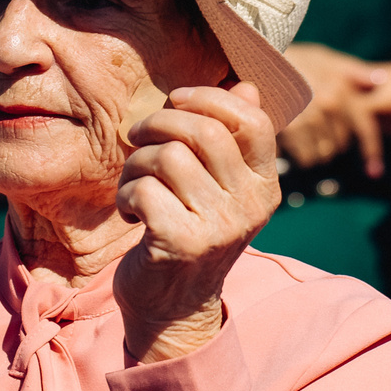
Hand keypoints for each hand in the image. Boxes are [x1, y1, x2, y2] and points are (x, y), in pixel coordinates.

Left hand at [113, 83, 279, 362]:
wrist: (173, 307)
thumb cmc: (190, 231)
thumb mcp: (218, 186)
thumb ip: (231, 137)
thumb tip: (244, 82)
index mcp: (264, 185)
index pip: (254, 120)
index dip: (210, 98)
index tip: (177, 100)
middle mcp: (250, 206)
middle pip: (204, 131)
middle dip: (160, 123)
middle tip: (139, 138)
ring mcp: (218, 227)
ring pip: (168, 157)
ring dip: (136, 163)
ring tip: (134, 183)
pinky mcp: (181, 243)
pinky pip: (143, 189)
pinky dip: (126, 194)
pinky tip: (130, 211)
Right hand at [277, 47, 390, 180]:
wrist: (256, 58)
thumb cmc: (292, 59)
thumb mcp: (325, 59)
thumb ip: (354, 72)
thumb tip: (380, 80)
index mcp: (343, 91)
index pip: (366, 130)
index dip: (372, 153)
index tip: (374, 172)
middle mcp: (329, 105)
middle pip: (339, 146)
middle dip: (330, 144)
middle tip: (315, 134)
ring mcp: (308, 118)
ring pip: (321, 155)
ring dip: (313, 152)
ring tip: (301, 139)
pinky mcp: (287, 129)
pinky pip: (303, 156)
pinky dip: (298, 154)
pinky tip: (289, 144)